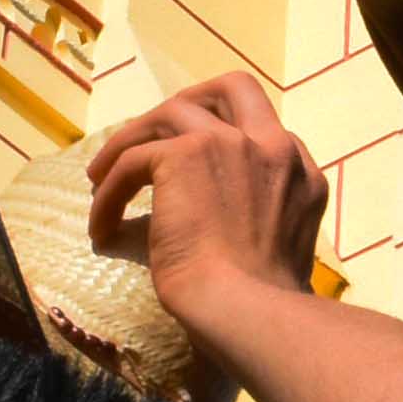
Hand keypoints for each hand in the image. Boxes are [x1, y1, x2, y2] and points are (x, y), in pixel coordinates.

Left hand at [90, 73, 329, 304]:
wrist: (247, 313)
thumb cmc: (263, 306)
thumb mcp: (277, 251)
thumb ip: (258, 223)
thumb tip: (203, 231)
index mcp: (302, 174)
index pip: (265, 131)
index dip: (227, 139)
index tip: (197, 163)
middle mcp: (274, 148)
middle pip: (231, 88)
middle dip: (189, 101)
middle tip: (153, 135)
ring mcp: (231, 144)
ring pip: (171, 111)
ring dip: (132, 141)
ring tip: (100, 178)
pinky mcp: (184, 156)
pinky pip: (132, 160)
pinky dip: (109, 191)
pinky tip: (100, 226)